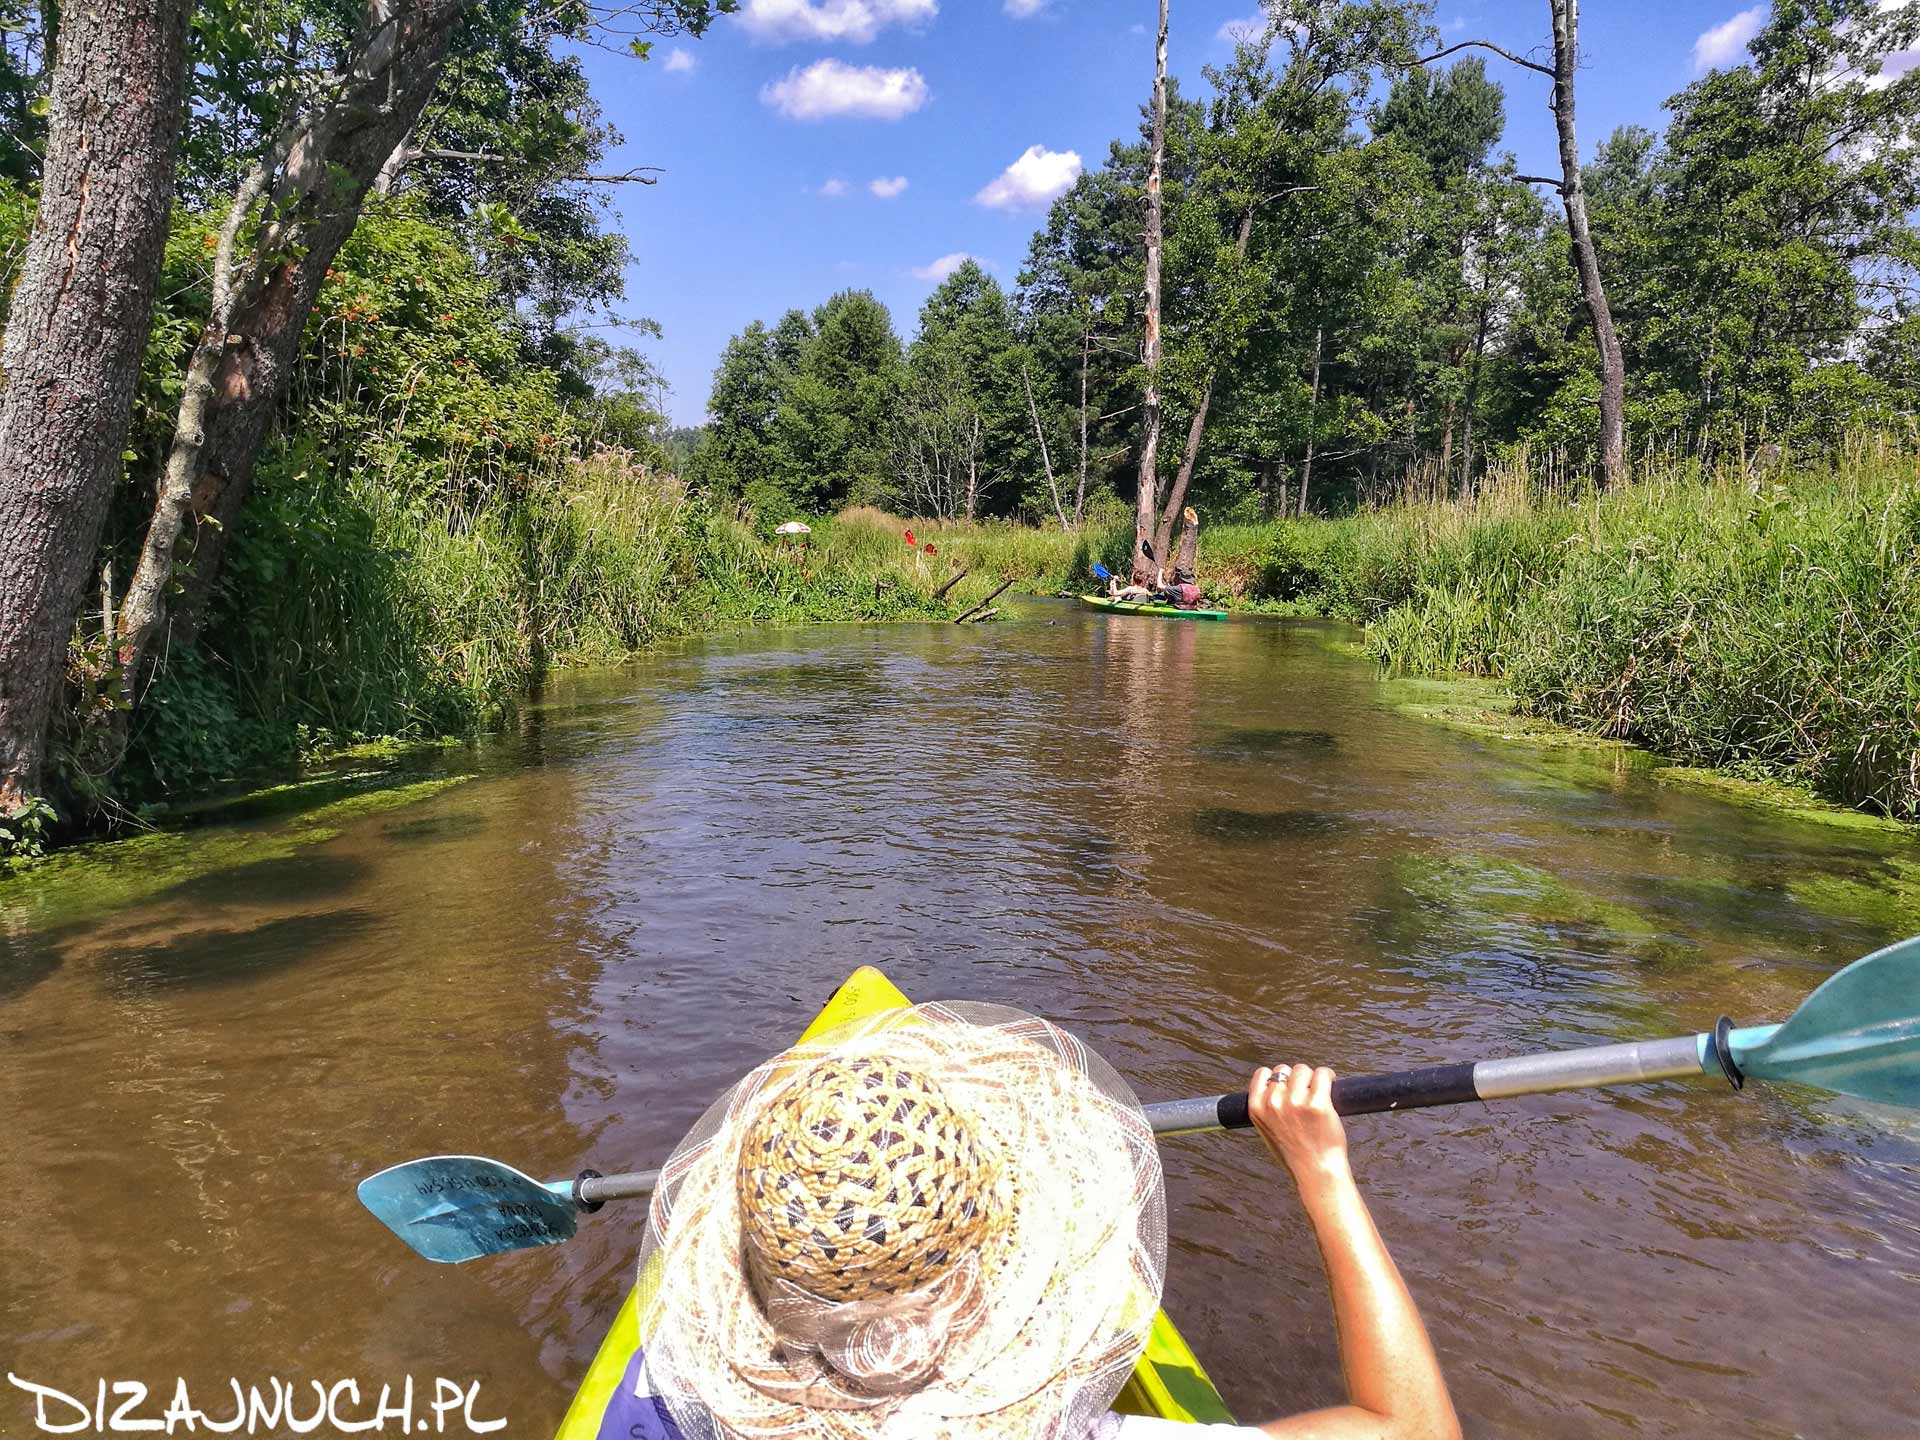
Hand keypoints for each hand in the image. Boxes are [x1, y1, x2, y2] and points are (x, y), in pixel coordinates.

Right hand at [1248, 1064, 1348, 1191]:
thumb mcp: (1267, 1130)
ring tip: (1319, 1089)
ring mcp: (1295, 1102)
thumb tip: (1278, 1086)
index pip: (1263, 1074)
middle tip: (1306, 1092)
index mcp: (1257, 1108)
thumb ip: (1268, 1108)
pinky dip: (1327, 1076)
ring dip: (1312, 1077)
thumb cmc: (1295, 1154)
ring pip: (1303, 1070)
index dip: (1277, 1077)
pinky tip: (1330, 1083)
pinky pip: (1322, 1074)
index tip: (1288, 1084)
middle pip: (1284, 1070)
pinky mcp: (1318, 1103)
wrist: (1315, 1171)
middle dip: (1295, 1079)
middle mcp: (1273, 1102)